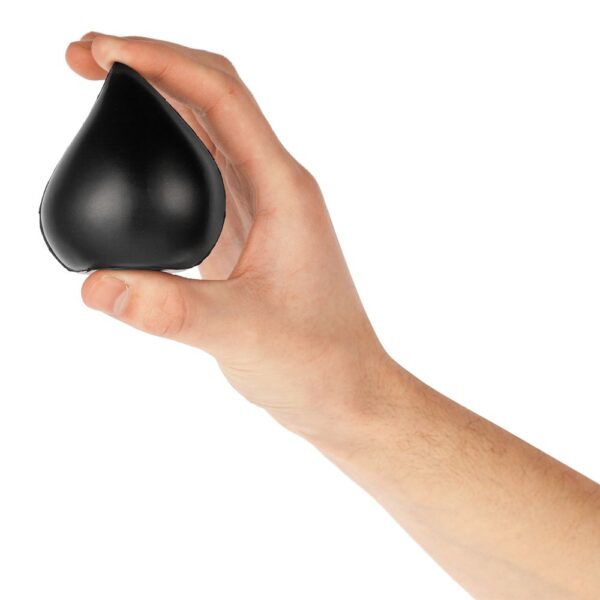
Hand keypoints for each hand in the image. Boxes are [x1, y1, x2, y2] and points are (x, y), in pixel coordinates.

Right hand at [68, 32, 391, 440]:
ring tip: (99, 86)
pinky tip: (135, 154)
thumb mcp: (242, 334)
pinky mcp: (243, 235)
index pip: (222, 99)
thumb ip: (170, 311)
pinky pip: (201, 172)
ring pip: (207, 130)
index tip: (101, 52)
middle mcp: (274, 188)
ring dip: (156, 99)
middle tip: (84, 58)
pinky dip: (164, 148)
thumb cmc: (317, 360)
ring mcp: (259, 209)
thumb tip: (96, 286)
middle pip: (213, 97)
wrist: (344, 389)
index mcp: (284, 191)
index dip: (161, 61)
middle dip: (152, 64)